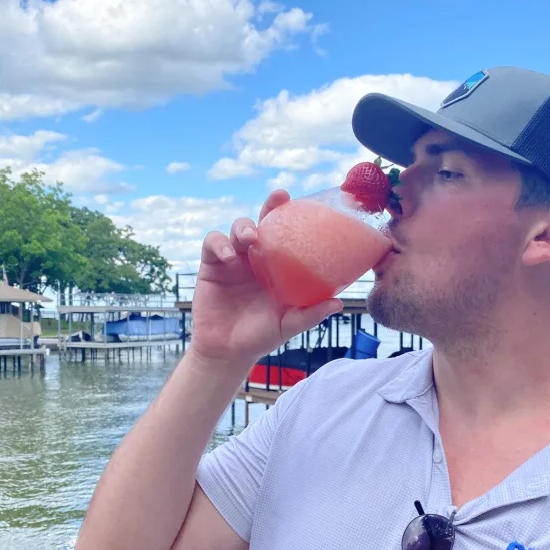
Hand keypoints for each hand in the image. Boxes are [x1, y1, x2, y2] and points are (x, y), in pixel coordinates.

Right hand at [189, 190, 342, 366]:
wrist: (227, 352)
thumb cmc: (261, 337)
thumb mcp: (289, 325)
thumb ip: (310, 314)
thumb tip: (338, 303)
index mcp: (278, 267)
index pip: (288, 235)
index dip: (295, 217)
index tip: (306, 203)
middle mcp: (257, 259)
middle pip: (264, 223)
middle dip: (271, 207)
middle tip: (280, 198)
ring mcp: (234, 260)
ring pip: (238, 229)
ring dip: (244, 227)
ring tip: (251, 239)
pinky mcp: (211, 265)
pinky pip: (213, 244)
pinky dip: (219, 244)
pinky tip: (228, 257)